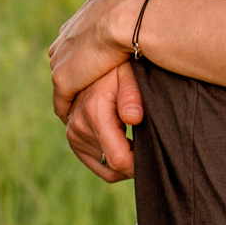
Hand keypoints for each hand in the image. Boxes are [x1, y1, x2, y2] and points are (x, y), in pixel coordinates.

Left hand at [47, 0, 148, 115]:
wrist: (129, 18)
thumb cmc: (140, 12)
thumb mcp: (131, 7)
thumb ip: (126, 14)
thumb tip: (139, 11)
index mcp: (82, 18)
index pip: (76, 40)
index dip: (85, 55)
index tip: (94, 66)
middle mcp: (66, 36)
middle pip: (64, 59)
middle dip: (74, 73)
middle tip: (88, 90)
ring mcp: (62, 58)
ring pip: (62, 80)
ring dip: (72, 93)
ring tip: (84, 110)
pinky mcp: (63, 79)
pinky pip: (62, 102)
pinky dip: (68, 111)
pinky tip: (77, 121)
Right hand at [62, 63, 144, 182]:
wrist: (94, 56)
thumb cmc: (118, 65)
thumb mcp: (129, 73)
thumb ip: (132, 95)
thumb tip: (133, 118)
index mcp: (95, 113)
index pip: (119, 160)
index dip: (138, 166)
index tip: (154, 157)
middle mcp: (79, 126)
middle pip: (113, 167)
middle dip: (133, 162)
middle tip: (150, 146)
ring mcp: (72, 133)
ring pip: (105, 167)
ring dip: (123, 160)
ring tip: (138, 141)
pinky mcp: (72, 136)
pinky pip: (95, 163)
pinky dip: (112, 159)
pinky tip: (126, 144)